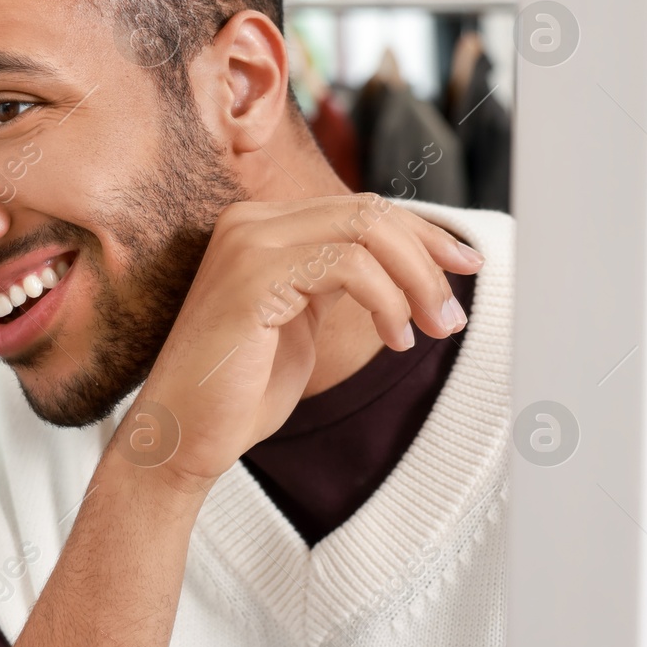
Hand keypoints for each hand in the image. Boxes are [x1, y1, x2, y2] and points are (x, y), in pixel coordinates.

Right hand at [126, 194, 482, 494]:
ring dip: (417, 281)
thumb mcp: (302, 318)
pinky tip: (393, 338)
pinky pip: (349, 265)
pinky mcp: (253, 277)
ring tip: (433, 330)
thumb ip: (339, 278)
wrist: (182, 437)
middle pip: (369, 210)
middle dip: (428, 257)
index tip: (464, 266)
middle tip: (453, 313)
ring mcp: (248, 245)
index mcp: (259, 227)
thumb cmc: (239, 390)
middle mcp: (249, 223)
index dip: (421, 233)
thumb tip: (410, 258)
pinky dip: (388, 301)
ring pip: (366, 230)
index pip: (359, 208)